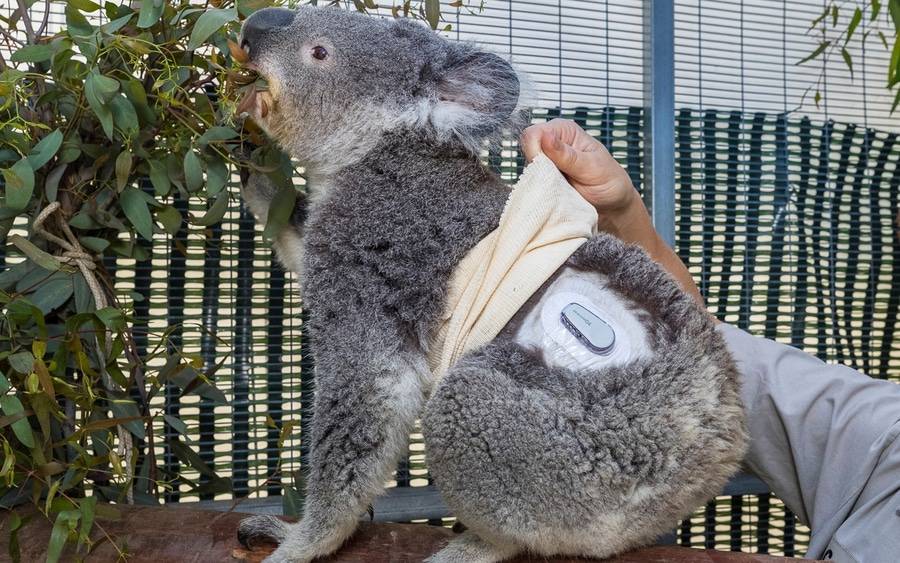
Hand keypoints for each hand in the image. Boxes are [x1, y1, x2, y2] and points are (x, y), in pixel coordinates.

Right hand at [520, 118, 637, 213]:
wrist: (612, 206)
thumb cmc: (609, 181)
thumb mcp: (591, 167)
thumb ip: (567, 155)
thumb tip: (545, 136)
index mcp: (563, 131)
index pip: (533, 134)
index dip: (535, 151)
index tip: (549, 168)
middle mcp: (550, 144)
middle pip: (526, 153)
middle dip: (537, 170)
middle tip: (559, 182)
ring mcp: (544, 163)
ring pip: (526, 172)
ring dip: (540, 184)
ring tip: (561, 191)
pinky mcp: (541, 181)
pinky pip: (530, 187)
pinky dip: (540, 194)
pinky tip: (555, 197)